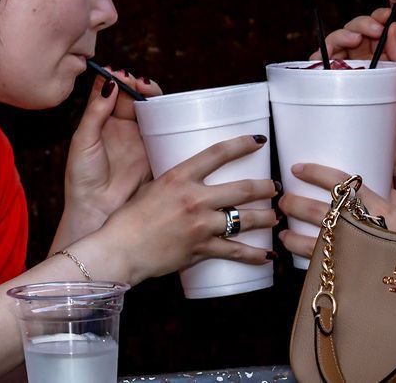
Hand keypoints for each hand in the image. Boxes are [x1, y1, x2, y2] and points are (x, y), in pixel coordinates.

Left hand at [55, 69, 161, 249]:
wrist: (97, 209)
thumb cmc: (83, 178)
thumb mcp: (83, 141)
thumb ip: (95, 112)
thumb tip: (109, 83)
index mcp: (101, 122)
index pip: (110, 92)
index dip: (115, 79)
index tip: (117, 73)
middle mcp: (122, 127)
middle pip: (133, 97)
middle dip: (135, 84)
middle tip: (135, 81)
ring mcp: (140, 138)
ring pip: (150, 109)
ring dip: (150, 95)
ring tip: (146, 88)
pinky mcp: (155, 150)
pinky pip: (165, 129)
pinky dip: (168, 115)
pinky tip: (165, 107)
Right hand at [93, 135, 279, 283]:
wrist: (120, 250)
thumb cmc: (129, 218)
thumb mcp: (151, 187)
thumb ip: (175, 182)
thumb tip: (191, 178)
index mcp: (179, 177)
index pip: (218, 153)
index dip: (242, 144)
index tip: (259, 140)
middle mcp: (194, 198)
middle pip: (242, 188)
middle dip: (265, 187)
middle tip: (275, 188)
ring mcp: (200, 225)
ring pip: (244, 220)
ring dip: (265, 218)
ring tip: (275, 217)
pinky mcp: (201, 249)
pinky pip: (235, 251)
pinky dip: (254, 255)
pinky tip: (267, 255)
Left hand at [277, 162, 395, 258]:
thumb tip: (392, 191)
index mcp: (381, 209)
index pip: (343, 183)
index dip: (317, 173)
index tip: (298, 168)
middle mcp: (365, 227)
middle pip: (320, 210)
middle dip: (297, 204)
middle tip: (284, 201)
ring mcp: (356, 251)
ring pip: (313, 239)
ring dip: (292, 234)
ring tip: (282, 231)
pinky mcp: (351, 274)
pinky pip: (319, 264)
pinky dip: (302, 256)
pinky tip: (292, 252)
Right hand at [311, 7, 395, 170]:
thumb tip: (394, 28)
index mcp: (383, 62)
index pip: (373, 33)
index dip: (376, 20)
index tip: (385, 18)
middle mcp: (362, 69)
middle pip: (350, 37)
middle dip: (356, 26)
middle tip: (370, 30)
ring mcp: (345, 83)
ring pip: (332, 51)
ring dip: (337, 38)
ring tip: (350, 40)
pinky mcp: (332, 98)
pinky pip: (318, 76)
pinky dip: (317, 61)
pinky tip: (326, 57)